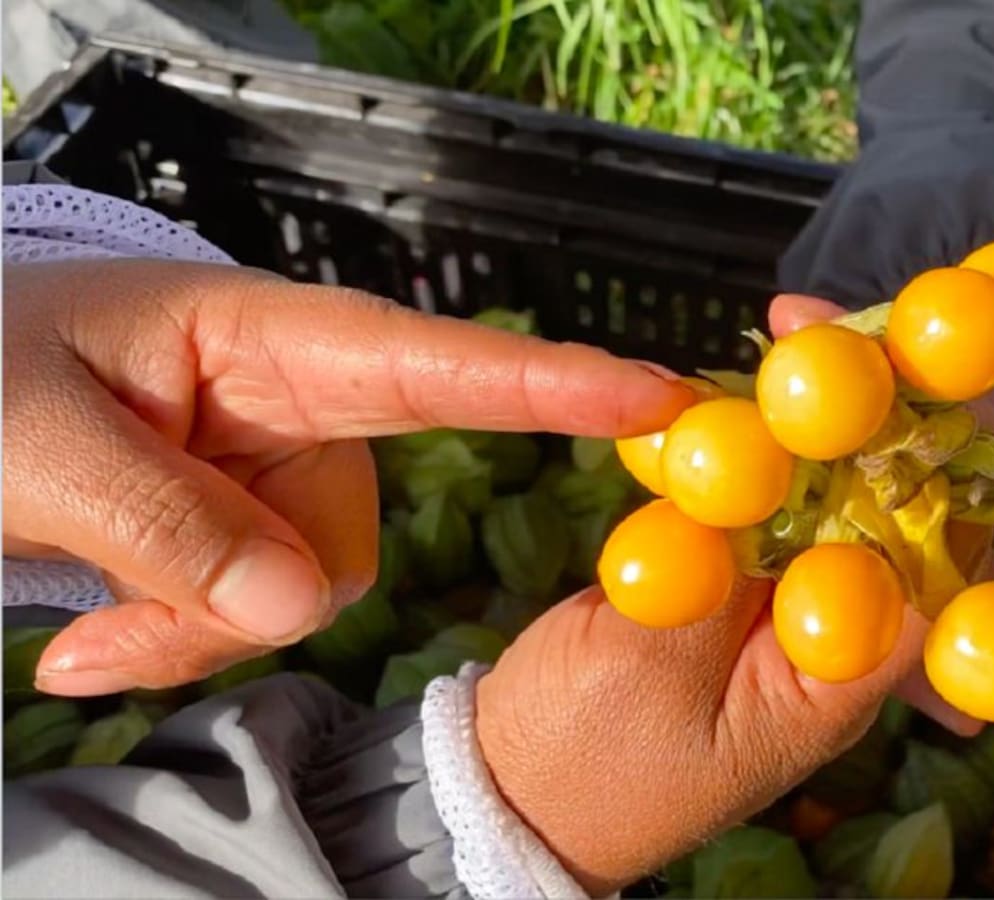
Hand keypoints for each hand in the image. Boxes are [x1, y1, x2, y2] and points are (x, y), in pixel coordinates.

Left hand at [3, 259, 692, 694]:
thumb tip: (293, 606)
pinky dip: (176, 647)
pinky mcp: (252, 531)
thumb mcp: (29, 434)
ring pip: (304, 595)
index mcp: (266, 335)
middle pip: (348, 534)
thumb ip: (162, 519)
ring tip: (81, 630)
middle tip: (101, 640)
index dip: (557, 383)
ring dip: (193, 634)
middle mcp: (296, 405)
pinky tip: (88, 644)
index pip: (434, 363)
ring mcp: (279, 475)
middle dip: (246, 599)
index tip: (664, 399)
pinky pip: (258, 619)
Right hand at [474, 295, 993, 894]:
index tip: (895, 381)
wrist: (509, 785)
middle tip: (824, 329)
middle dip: (861, 423)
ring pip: (803, 500)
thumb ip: (722, 572)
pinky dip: (732, 453)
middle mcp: (822, 640)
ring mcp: (768, 607)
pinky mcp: (718, 582)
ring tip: (789, 328)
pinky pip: (742, 506)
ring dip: (794, 425)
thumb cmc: (583, 758)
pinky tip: (722, 391)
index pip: (923, 566)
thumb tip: (792, 477)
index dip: (920, 469)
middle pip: (870, 516)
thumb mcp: (653, 667)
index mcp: (837, 680)